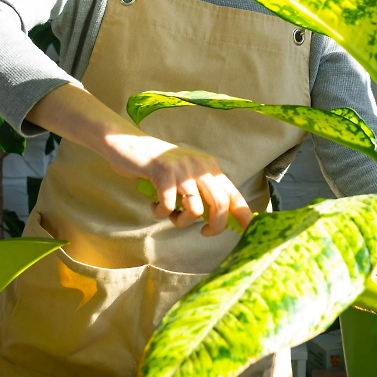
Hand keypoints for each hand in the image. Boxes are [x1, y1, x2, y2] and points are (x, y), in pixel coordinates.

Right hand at [106, 133, 252, 235]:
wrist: (129, 144)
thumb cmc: (158, 167)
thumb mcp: (186, 174)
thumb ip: (201, 192)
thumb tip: (218, 220)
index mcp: (209, 167)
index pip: (233, 193)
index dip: (244, 214)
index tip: (248, 230)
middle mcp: (200, 166)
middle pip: (220, 204)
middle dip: (216, 226)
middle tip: (204, 232)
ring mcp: (182, 169)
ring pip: (194, 211)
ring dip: (181, 221)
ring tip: (170, 213)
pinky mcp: (163, 173)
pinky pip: (168, 207)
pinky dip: (160, 213)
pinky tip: (154, 205)